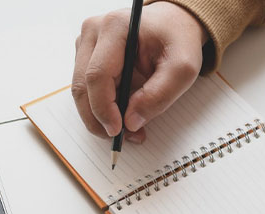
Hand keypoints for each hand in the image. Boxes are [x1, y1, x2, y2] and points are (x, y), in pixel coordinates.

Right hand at [72, 2, 207, 142]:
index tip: (118, 130)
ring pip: (81, 91)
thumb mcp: (182, 68)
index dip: (103, 108)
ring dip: (99, 117)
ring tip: (128, 129)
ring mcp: (86, 42)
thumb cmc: (177, 40)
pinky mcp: (86, 55)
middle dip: (98, 119)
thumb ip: (159, 95)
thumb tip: (131, 122)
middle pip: (82, 86)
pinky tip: (121, 115)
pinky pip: (86, 89)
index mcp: (115, 27)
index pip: (97, 75)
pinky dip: (101, 108)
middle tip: (121, 138)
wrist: (172, 24)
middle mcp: (93, 31)